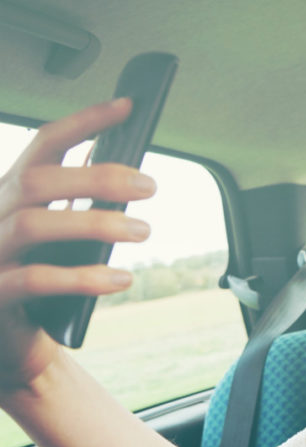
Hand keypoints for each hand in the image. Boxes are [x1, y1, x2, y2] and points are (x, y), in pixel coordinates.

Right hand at [0, 99, 154, 390]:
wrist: (4, 339)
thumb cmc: (37, 274)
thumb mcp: (58, 234)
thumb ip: (80, 204)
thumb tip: (128, 176)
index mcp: (12, 192)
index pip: (44, 144)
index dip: (84, 122)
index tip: (127, 107)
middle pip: (39, 182)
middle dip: (97, 178)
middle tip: (150, 186)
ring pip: (36, 226)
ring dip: (96, 225)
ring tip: (144, 232)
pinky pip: (36, 281)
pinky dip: (82, 278)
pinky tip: (121, 278)